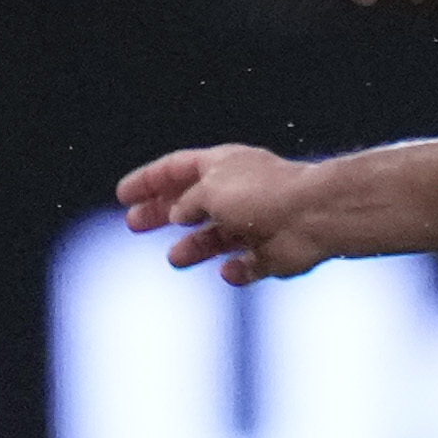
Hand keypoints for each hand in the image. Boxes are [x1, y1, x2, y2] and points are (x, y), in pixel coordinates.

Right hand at [116, 144, 334, 283]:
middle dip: (163, 213)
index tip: (122, 195)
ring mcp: (259, 222)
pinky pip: (251, 265)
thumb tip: (179, 214)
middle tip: (134, 224)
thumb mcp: (210, 189)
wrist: (315, 217)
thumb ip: (187, 201)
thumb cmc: (262, 195)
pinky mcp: (275, 253)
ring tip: (175, 258)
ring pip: (219, 236)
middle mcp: (240, 192)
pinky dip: (238, 270)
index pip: (178, 168)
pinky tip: (228, 272)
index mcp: (224, 166)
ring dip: (196, 247)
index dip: (149, 180)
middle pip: (193, 203)